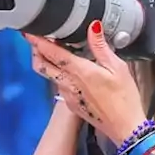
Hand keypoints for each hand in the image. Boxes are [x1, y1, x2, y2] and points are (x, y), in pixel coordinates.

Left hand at [22, 22, 146, 144]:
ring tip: (55, 52)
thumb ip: (101, 46)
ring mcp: (67, 96)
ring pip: (49, 75)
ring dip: (47, 62)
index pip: (51, 53)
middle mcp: (68, 84)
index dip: (37, 41)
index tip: (30, 32)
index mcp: (79, 71)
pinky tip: (71, 72)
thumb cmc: (124, 99)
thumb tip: (93, 27)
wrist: (124, 127)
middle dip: (35, 51)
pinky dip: (59, 75)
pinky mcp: (71, 104)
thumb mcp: (118, 67)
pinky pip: (59, 86)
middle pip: (41, 65)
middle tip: (37, 40)